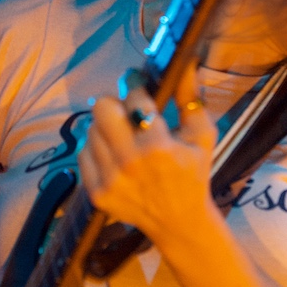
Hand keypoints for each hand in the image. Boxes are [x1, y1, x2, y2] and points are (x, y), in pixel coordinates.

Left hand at [77, 66, 217, 238]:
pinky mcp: (96, 193)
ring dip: (106, 127)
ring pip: (90, 130)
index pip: (134, 98)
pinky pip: (84, 154)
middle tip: (126, 108)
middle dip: (114, 102)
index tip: (137, 80)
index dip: (135, 84)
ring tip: (124, 134)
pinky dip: (97, 148)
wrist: (179, 222)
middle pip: (101, 109)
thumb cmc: (194, 174)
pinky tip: (115, 153)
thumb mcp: (203, 135)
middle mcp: (129, 163)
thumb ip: (192, 98)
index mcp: (158, 146)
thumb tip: (185, 63)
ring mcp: (109, 179)